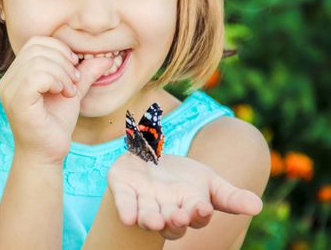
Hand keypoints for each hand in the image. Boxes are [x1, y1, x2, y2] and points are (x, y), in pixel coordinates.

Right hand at [0, 36, 113, 164]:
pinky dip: (56, 81)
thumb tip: (106, 57)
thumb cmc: (55, 124)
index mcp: (18, 73)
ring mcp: (10, 90)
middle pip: (37, 48)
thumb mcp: (72, 92)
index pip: (36, 42)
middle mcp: (9, 79)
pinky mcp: (17, 102)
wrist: (47, 154)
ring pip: (38, 61)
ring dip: (62, 73)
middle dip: (63, 60)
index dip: (59, 49)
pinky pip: (36, 76)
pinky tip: (63, 94)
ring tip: (70, 90)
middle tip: (74, 81)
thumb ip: (84, 73)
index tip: (74, 68)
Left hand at [107, 152, 262, 239]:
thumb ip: (230, 196)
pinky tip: (127, 217)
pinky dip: (126, 209)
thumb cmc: (183, 178)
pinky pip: (124, 202)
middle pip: (171, 222)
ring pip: (147, 216)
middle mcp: (166, 210)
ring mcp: (143, 201)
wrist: (153, 161)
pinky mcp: (124, 190)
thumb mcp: (210, 183)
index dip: (199, 213)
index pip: (196, 215)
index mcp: (189, 209)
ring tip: (154, 221)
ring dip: (149, 219)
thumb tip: (258, 206)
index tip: (202, 207)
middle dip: (175, 220)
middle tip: (179, 216)